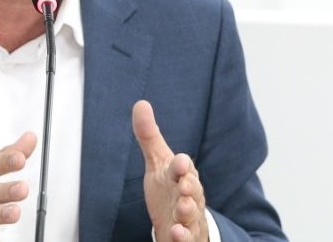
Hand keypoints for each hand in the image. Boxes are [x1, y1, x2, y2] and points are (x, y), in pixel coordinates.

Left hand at [132, 100, 208, 241]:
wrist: (180, 221)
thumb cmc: (170, 189)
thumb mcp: (158, 162)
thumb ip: (149, 136)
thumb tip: (140, 103)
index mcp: (182, 175)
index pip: (183, 168)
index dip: (182, 166)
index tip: (181, 162)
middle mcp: (189, 195)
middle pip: (192, 191)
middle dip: (190, 188)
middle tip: (185, 186)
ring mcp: (189, 217)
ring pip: (192, 214)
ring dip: (188, 212)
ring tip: (182, 210)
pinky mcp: (186, 236)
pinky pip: (187, 237)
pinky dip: (182, 236)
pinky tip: (175, 233)